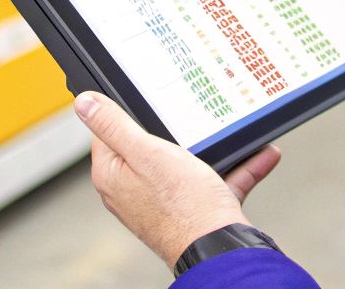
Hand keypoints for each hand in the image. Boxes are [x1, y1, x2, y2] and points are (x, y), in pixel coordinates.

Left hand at [76, 91, 283, 267]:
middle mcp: (132, 191)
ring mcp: (162, 201)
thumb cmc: (183, 206)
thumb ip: (113, 126)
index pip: (107, 132)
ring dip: (213, 147)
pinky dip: (236, 168)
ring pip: (187, 162)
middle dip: (174, 128)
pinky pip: (215, 180)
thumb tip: (84, 103)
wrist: (220, 247)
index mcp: (113, 175)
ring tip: (230, 132)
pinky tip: (260, 154)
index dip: (125, 112)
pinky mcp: (192, 209)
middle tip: (188, 112)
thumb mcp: (145, 152)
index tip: (146, 98)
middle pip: (147, 145)